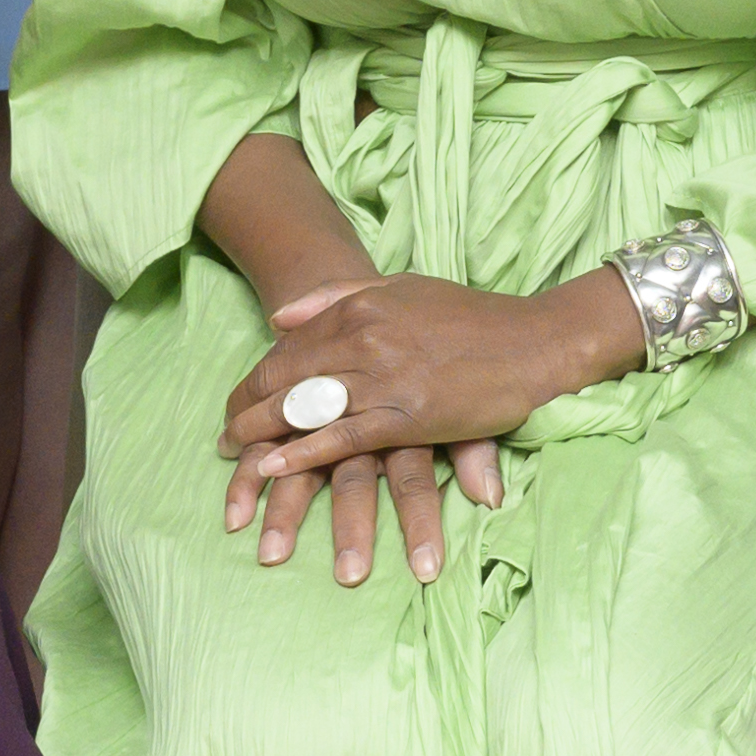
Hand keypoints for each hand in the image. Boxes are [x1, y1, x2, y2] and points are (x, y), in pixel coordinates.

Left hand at [217, 272, 628, 587]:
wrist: (532, 342)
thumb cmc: (468, 316)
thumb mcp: (399, 288)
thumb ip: (338, 296)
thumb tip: (279, 316)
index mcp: (358, 308)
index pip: (287, 347)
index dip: (254, 380)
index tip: (234, 404)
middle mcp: (363, 339)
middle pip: (285, 378)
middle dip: (246, 410)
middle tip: (223, 439)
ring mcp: (385, 377)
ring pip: (305, 407)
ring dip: (261, 435)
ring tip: (234, 458)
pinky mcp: (409, 415)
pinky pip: (343, 437)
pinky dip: (303, 454)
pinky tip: (273, 468)